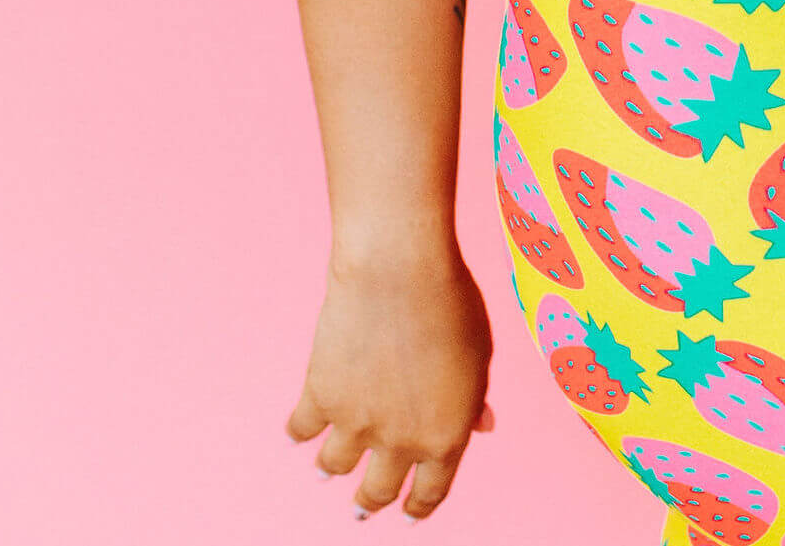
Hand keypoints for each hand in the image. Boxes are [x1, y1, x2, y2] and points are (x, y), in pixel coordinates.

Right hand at [287, 249, 495, 521]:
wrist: (399, 268)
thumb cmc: (450, 300)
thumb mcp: (480, 353)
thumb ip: (476, 397)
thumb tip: (483, 427)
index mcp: (447, 435)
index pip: (429, 493)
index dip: (416, 508)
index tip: (406, 515)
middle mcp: (401, 440)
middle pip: (376, 493)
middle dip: (368, 504)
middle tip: (361, 509)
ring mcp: (357, 422)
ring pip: (333, 468)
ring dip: (331, 469)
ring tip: (328, 469)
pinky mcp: (320, 397)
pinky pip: (302, 429)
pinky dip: (300, 430)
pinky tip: (300, 430)